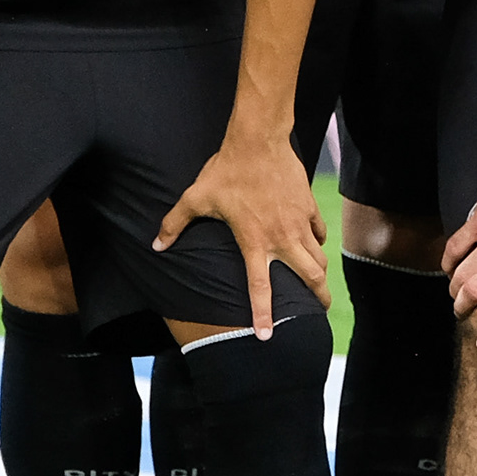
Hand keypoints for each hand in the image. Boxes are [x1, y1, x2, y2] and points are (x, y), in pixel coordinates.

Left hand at [156, 127, 328, 338]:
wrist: (258, 140)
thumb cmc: (227, 170)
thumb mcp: (196, 197)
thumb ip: (175, 224)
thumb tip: (156, 245)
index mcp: (254, 241)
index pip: (261, 287)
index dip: (264, 313)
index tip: (268, 335)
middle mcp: (281, 237)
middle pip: (310, 276)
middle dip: (318, 298)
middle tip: (319, 311)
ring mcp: (299, 222)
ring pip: (319, 257)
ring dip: (320, 274)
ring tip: (320, 285)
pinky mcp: (309, 207)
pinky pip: (318, 233)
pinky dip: (318, 243)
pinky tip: (313, 244)